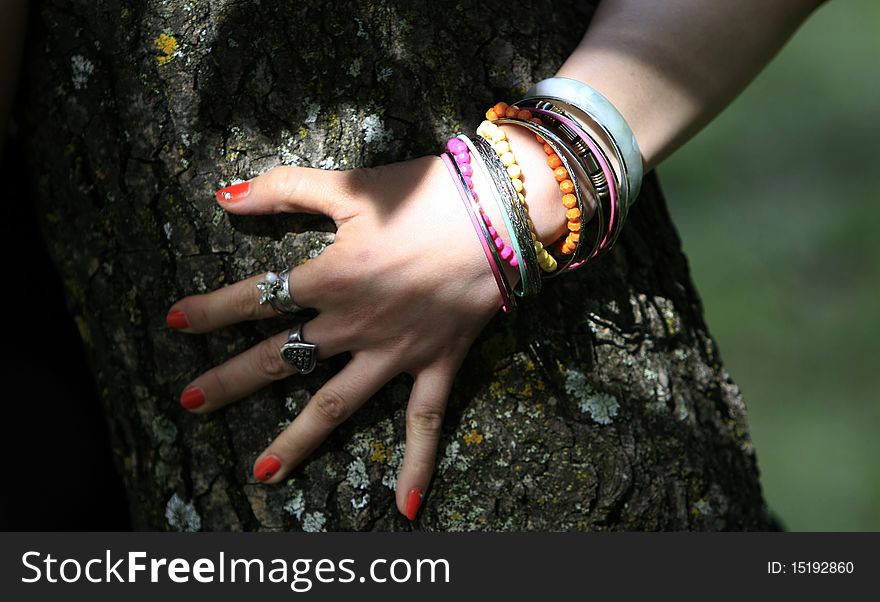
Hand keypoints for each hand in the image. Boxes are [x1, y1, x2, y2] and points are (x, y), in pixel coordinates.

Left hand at [167, 156, 501, 519]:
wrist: (499, 214)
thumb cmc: (425, 195)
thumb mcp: (349, 185)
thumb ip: (284, 189)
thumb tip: (223, 196)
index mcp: (329, 278)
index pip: (255, 298)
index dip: (211, 310)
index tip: (175, 321)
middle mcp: (353, 325)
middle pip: (280, 358)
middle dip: (231, 381)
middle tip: (189, 402)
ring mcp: (394, 353)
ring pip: (335, 404)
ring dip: (295, 440)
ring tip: (259, 473)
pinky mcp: (434, 365)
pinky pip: (424, 421)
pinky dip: (418, 464)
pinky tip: (404, 508)